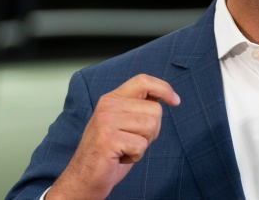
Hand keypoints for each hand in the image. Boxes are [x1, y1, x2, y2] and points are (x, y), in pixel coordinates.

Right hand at [46, 74, 179, 199]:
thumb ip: (138, 108)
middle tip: (131, 141)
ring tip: (124, 149)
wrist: (83, 178)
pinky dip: (136, 156)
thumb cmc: (109, 153)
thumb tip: (165, 96)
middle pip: (154, 109)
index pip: (143, 81)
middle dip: (152, 130)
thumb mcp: (123, 124)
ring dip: (143, 143)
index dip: (164, 88)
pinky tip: (120, 157)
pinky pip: (141, 145)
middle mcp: (108, 106)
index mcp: (112, 99)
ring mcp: (106, 121)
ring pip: (151, 126)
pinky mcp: (108, 138)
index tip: (175, 101)